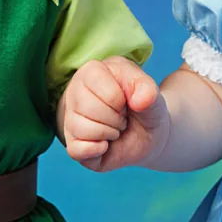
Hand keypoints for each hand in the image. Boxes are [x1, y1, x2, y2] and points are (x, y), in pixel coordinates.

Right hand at [60, 56, 169, 171]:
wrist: (148, 132)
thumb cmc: (143, 105)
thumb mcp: (151, 92)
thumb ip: (148, 90)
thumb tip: (139, 101)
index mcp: (91, 71)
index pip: (108, 93)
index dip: (122, 102)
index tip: (125, 101)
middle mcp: (74, 92)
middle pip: (93, 111)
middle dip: (117, 119)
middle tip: (121, 117)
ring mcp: (70, 119)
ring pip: (84, 130)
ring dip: (109, 133)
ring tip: (114, 128)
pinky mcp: (72, 144)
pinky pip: (77, 151)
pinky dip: (97, 150)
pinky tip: (104, 144)